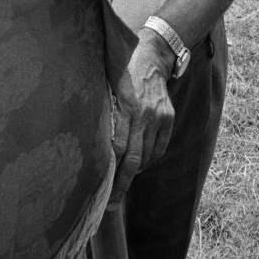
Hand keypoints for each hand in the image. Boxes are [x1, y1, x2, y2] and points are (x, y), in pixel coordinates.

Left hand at [109, 27, 174, 207]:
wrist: (152, 55)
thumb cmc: (122, 71)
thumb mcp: (107, 88)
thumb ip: (104, 114)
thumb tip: (90, 144)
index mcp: (126, 106)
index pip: (118, 148)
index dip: (110, 172)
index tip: (101, 190)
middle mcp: (144, 113)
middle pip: (133, 159)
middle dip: (122, 185)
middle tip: (111, 204)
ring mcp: (159, 116)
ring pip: (147, 156)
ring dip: (135, 172)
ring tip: (123, 181)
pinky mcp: (169, 117)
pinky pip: (160, 148)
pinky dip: (149, 159)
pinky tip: (140, 163)